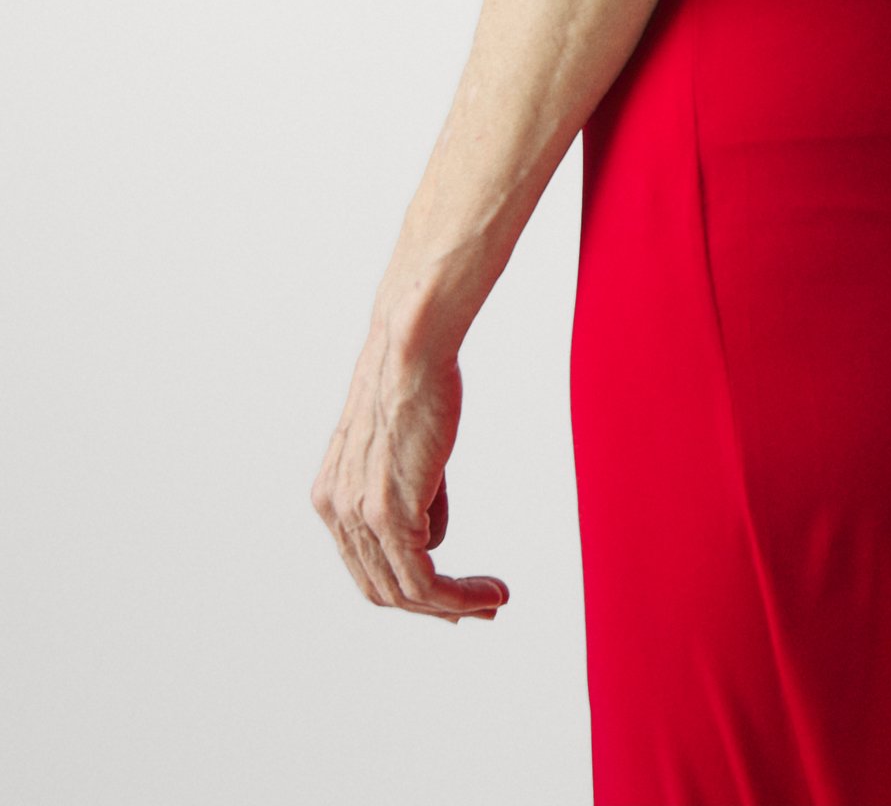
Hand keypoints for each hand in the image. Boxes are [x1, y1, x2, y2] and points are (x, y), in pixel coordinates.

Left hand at [311, 320, 509, 621]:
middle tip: (475, 610)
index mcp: (333, 494)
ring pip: (404, 592)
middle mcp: (337, 510)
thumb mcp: (406, 446)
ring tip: (493, 601)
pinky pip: (423, 580)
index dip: (408, 588)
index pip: (366, 564)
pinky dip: (458, 597)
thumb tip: (432, 536)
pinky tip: (487, 593)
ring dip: (454, 606)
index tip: (450, 598)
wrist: (410, 344)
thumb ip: (414, 493)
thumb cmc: (415, 378)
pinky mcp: (388, 513)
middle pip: (381, 588)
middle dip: (431, 608)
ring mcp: (359, 514)